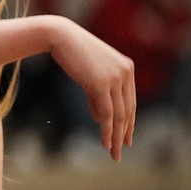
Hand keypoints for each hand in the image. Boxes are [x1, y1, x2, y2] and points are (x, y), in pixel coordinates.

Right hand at [48, 18, 135, 158]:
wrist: (60, 37)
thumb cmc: (72, 53)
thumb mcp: (89, 73)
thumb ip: (98, 94)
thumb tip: (99, 117)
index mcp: (127, 68)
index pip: (130, 102)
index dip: (129, 123)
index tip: (126, 139)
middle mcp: (125, 73)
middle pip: (127, 111)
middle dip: (123, 134)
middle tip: (119, 152)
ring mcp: (115, 78)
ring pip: (119, 114)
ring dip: (115, 136)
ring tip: (113, 152)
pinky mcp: (102, 83)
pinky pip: (106, 112)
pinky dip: (106, 129)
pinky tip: (104, 142)